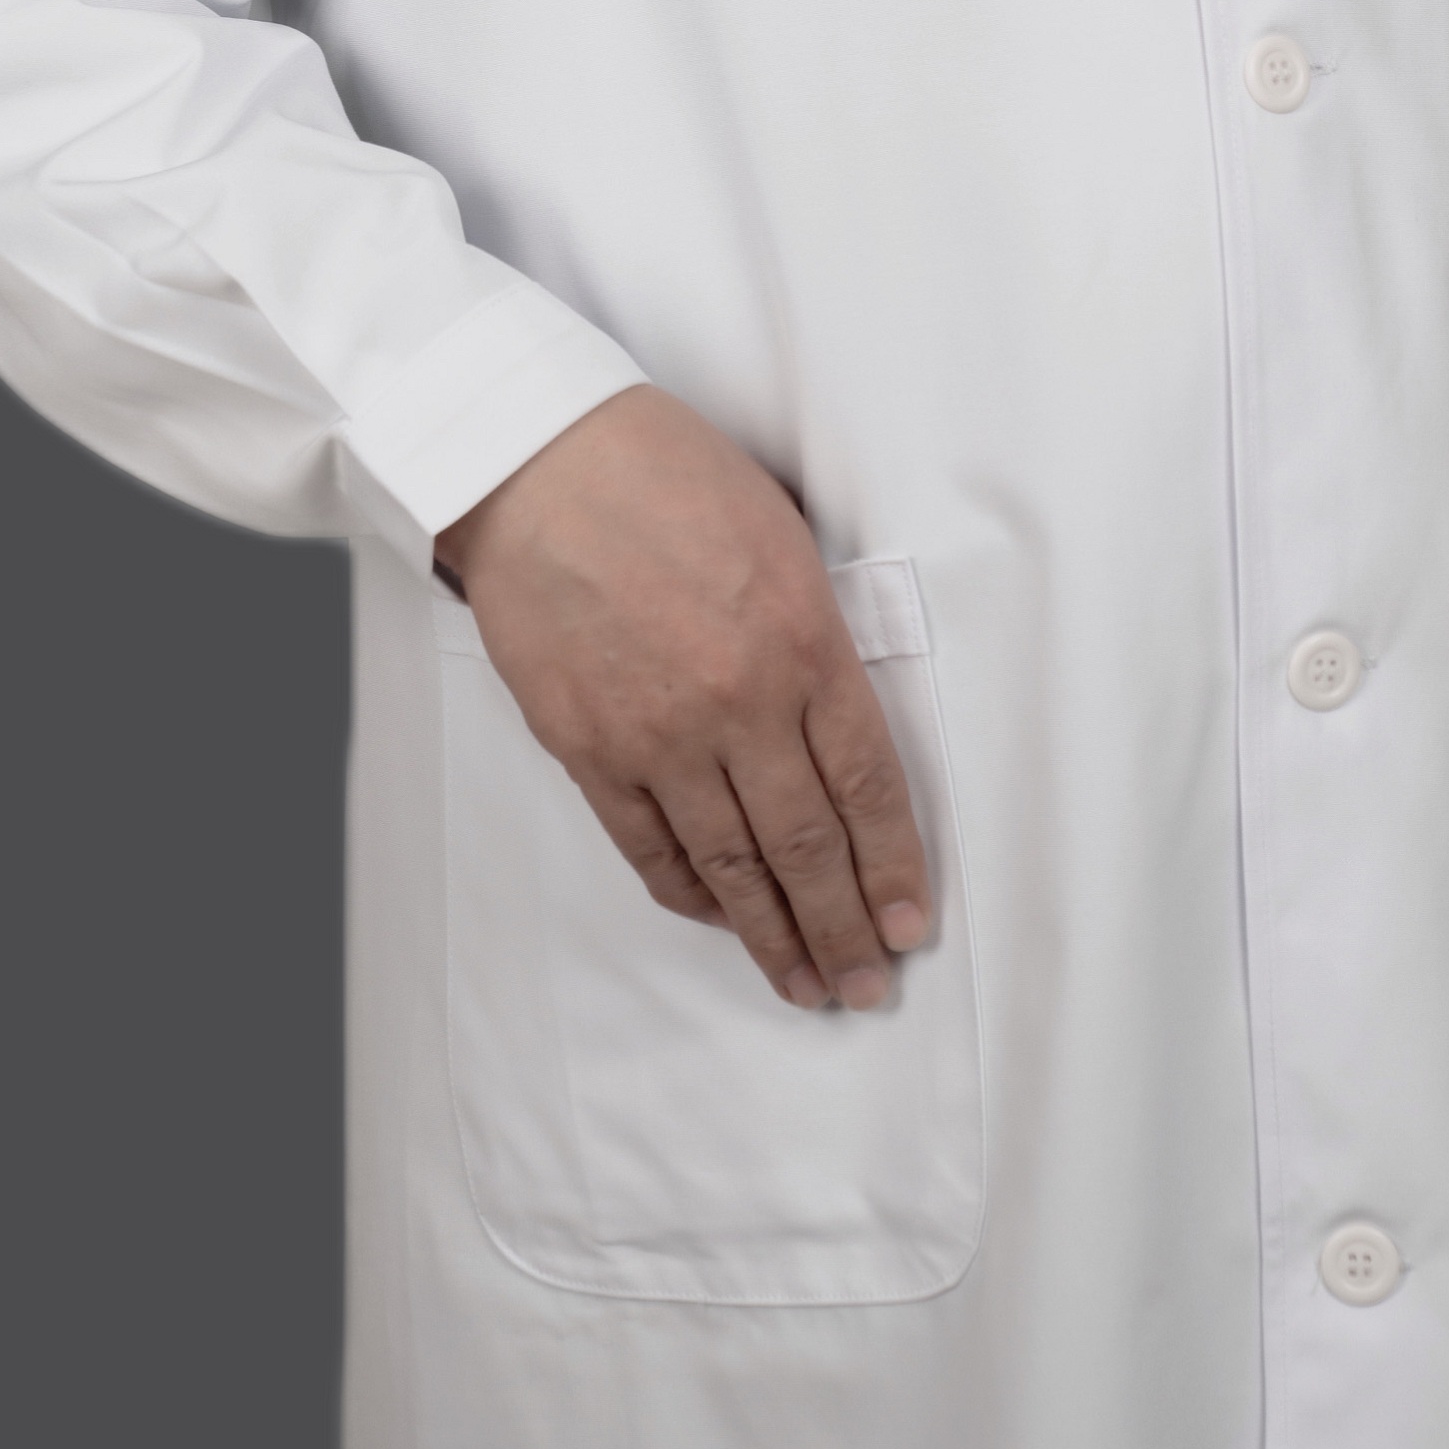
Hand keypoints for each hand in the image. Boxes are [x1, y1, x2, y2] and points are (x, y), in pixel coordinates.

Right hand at [439, 387, 933, 1012]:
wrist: (538, 463)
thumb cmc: (665, 475)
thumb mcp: (783, 538)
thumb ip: (817, 637)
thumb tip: (838, 720)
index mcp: (803, 642)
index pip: (868, 784)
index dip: (894, 866)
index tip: (910, 923)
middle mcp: (738, 703)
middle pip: (807, 846)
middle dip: (845, 928)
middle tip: (868, 985)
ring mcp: (658, 735)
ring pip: (732, 865)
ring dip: (774, 935)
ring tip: (805, 984)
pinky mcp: (589, 749)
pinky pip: (650, 847)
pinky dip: (690, 893)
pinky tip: (720, 917)